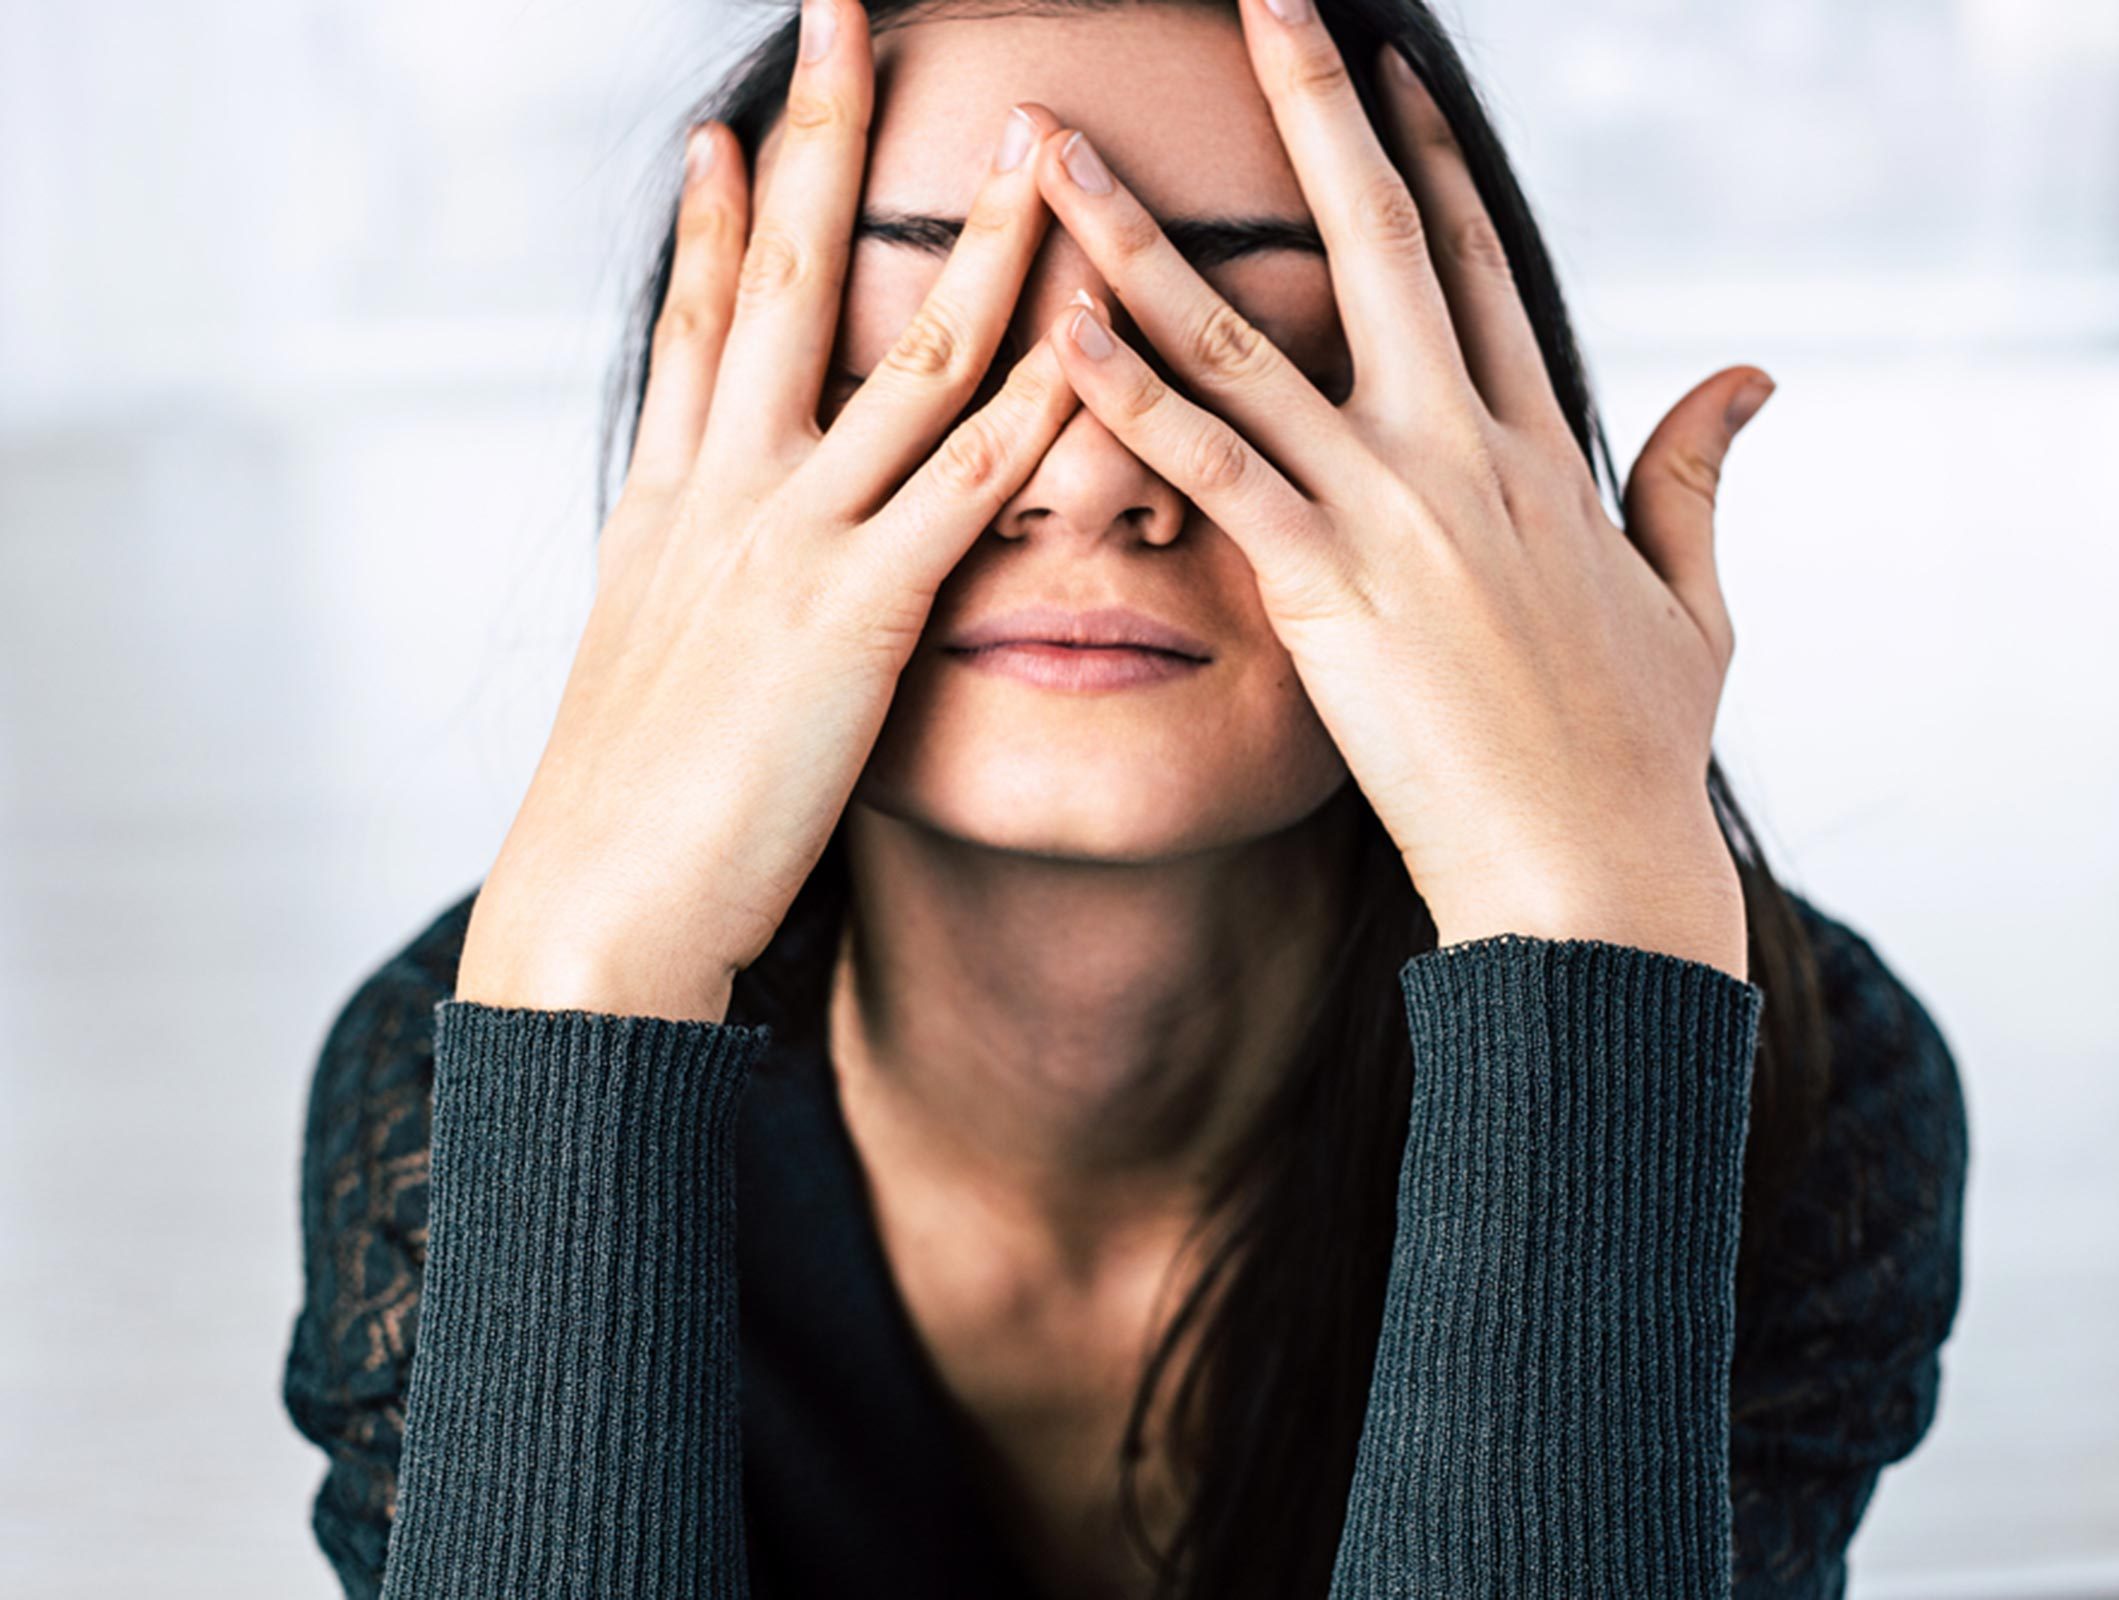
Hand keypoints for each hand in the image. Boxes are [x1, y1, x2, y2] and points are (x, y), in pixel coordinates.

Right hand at [455, 2, 1082, 1020]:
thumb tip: (702, 575)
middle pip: (783, 281)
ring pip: (901, 356)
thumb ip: (689, 596)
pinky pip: (967, 485)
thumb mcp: (646, 674)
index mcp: (667, 505)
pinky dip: (1036, 406)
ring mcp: (792, 541)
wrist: (601, 909)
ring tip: (1030, 138)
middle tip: (848, 21)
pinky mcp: (860, 615)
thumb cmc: (628, 818)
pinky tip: (1090, 335)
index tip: (739, 124)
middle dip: (820, 141)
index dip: (719, 216)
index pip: (698, 324)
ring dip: (978, 241)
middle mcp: (724, 492)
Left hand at [1015, 0, 1767, 977]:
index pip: (1475, 268)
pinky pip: (1214, 471)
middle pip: (1375, 244)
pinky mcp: (1328, 587)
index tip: (1382, 69)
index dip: (1424, 159)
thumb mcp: (1691, 602)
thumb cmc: (1635, 758)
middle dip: (1312, 110)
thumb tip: (1753, 373)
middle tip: (1259, 2)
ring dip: (1144, 238)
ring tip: (1061, 150)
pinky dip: (1133, 399)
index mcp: (1541, 450)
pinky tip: (1059, 330)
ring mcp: (1393, 508)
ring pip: (1249, 341)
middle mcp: (1463, 449)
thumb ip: (1697, 476)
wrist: (1597, 875)